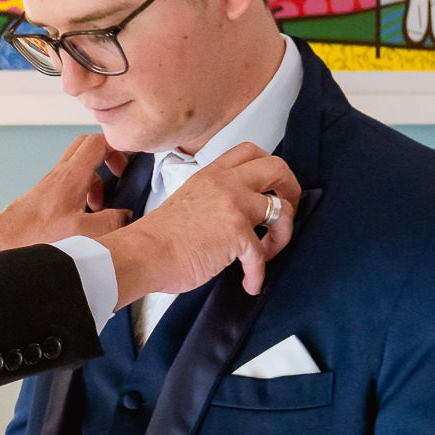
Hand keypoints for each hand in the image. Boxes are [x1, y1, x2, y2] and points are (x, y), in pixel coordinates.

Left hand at [0, 134, 131, 258]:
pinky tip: (85, 214)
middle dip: (108, 155)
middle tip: (119, 173)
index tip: (131, 158)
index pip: (98, 142)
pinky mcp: (47, 194)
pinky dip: (84, 190)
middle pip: (87, 145)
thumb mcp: (80, 233)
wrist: (1, 240)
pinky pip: (71, 181)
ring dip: (96, 177)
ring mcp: (52, 182)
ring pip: (80, 164)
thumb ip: (110, 222)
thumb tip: (126, 215)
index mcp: (71, 176)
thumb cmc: (33, 235)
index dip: (119, 145)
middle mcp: (60, 174)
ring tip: (101, 204)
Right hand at [101, 143, 299, 304]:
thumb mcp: (187, 200)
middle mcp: (227, 184)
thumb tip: (230, 216)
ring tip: (270, 252)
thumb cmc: (158, 237)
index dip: (269, 167)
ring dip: (283, 235)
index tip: (271, 186)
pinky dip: (258, 274)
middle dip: (291, 190)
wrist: (143, 253)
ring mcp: (235, 207)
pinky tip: (250, 283)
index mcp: (212, 175)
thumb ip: (212, 198)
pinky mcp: (238, 235)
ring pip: (282, 210)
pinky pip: (263, 254)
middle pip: (277, 168)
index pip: (250, 151)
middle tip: (286, 212)